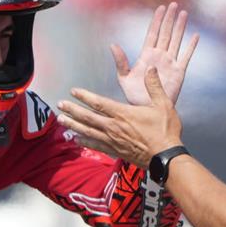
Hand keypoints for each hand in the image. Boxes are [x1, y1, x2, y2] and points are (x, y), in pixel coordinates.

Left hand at [58, 67, 184, 168]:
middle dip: (72, 110)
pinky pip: (96, 146)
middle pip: (88, 117)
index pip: (99, 103)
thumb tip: (151, 69)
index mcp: (123, 113)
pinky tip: (76, 139)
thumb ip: (154, 86)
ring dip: (73, 125)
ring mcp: (113, 140)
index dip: (84, 96)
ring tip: (61, 120)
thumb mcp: (163, 104)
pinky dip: (84, 142)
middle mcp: (114, 127)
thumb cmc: (165, 131)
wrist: (165, 157)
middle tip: (60, 105)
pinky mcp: (115, 151)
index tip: (73, 91)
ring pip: (88, 131)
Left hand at [112, 2, 199, 107]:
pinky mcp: (179, 73)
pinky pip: (186, 57)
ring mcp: (170, 63)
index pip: (152, 34)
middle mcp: (159, 57)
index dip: (156, 21)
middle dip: (169, 19)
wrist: (147, 111)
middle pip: (166, 33)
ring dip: (180, 28)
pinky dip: (191, 47)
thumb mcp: (124, 79)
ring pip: (176, 41)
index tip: (160, 8)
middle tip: (174, 4)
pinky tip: (195, 36)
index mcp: (146, 56)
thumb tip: (113, 45)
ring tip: (184, 14)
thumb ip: (120, 62)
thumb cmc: (134, 97)